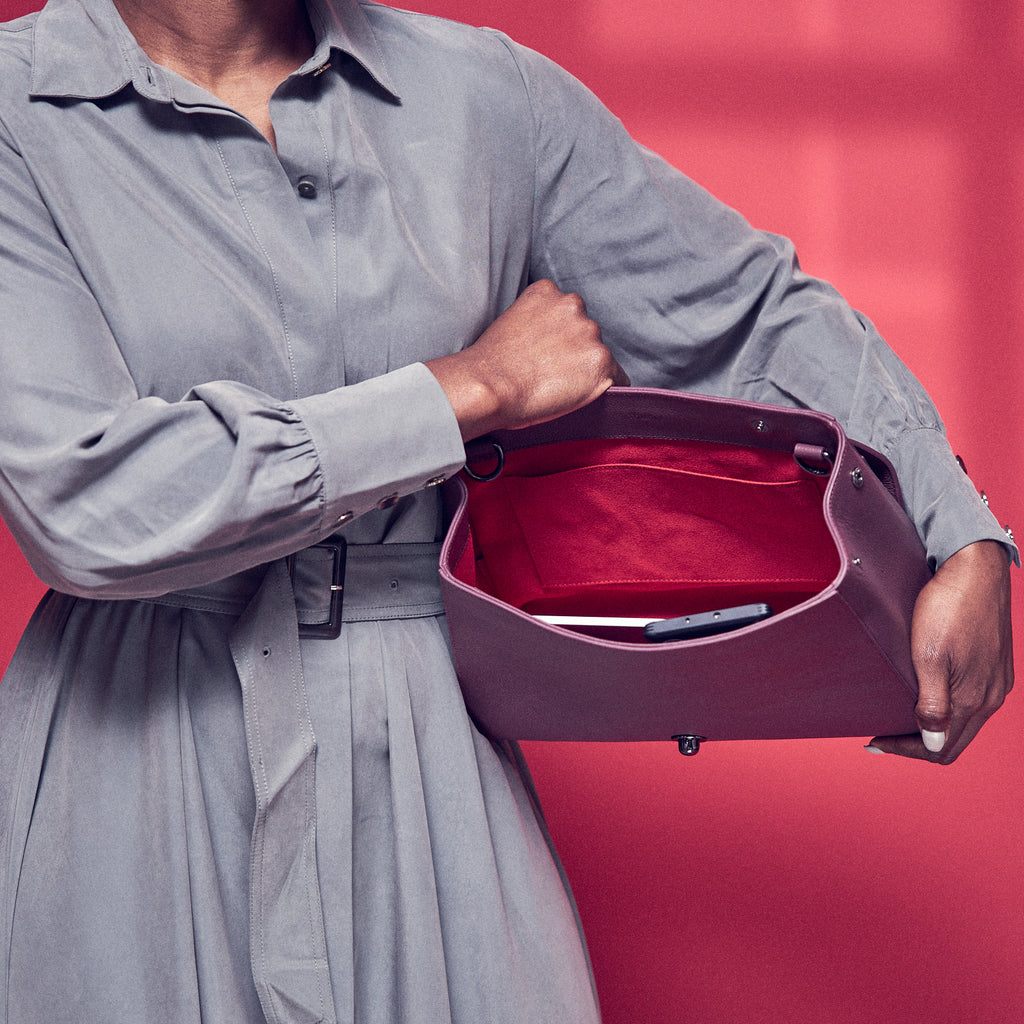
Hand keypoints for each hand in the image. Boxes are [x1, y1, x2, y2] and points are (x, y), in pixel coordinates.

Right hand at [425, 279, 628, 440]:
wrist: (488, 386)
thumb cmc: (489, 366)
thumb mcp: (510, 324)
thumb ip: (536, 322)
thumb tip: (548, 344)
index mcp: (547, 291)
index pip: (567, 313)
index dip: (558, 339)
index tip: (546, 355)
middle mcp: (573, 305)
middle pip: (586, 332)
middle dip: (574, 352)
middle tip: (549, 374)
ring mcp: (589, 333)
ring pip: (600, 356)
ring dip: (586, 370)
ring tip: (557, 387)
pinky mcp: (600, 361)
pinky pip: (618, 378)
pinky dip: (605, 389)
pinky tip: (581, 396)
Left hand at [868, 540, 1013, 762]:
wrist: (975, 567)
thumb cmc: (948, 607)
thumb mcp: (930, 657)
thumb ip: (933, 705)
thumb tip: (934, 743)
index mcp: (974, 700)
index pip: (941, 749)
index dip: (906, 751)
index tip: (875, 740)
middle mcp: (991, 696)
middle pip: (953, 740)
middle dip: (917, 744)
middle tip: (882, 735)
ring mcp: (996, 681)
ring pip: (963, 722)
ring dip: (932, 726)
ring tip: (898, 715)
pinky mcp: (995, 665)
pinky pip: (971, 700)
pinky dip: (946, 707)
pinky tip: (925, 692)